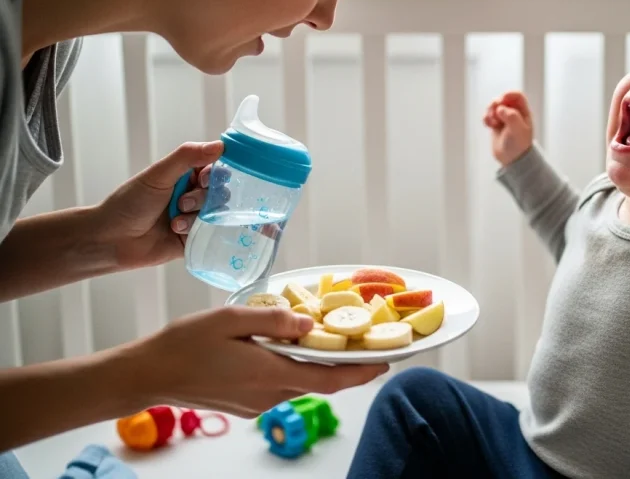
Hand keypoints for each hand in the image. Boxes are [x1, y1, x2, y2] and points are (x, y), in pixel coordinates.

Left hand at [94, 141, 223, 269]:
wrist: (111, 239)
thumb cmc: (129, 203)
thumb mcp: (158, 175)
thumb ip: (188, 156)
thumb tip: (220, 145)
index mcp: (184, 175)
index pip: (214, 168)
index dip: (214, 173)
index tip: (204, 178)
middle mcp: (192, 195)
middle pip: (219, 191)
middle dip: (202, 196)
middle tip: (182, 202)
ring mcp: (194, 217)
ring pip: (216, 212)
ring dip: (196, 214)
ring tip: (175, 218)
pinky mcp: (195, 238)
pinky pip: (210, 232)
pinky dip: (193, 229)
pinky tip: (175, 229)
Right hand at [116, 306, 388, 417]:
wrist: (147, 375)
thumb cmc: (183, 344)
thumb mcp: (230, 318)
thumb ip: (274, 320)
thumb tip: (309, 324)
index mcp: (269, 373)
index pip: (330, 379)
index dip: (362, 372)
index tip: (386, 362)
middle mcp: (269, 395)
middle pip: (319, 382)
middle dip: (345, 365)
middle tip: (363, 343)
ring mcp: (257, 404)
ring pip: (299, 384)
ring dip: (316, 366)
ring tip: (325, 339)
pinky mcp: (246, 406)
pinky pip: (279, 387)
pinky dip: (292, 370)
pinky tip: (286, 349)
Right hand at [483, 91, 533, 165]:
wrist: (512, 160)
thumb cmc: (519, 146)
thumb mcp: (518, 130)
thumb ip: (511, 117)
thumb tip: (500, 108)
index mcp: (523, 113)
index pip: (517, 96)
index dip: (508, 95)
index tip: (501, 100)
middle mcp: (514, 114)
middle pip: (503, 99)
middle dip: (496, 104)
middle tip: (494, 112)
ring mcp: (504, 119)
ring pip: (494, 107)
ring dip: (489, 111)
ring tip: (492, 122)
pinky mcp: (496, 125)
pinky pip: (488, 116)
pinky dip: (486, 118)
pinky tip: (488, 125)